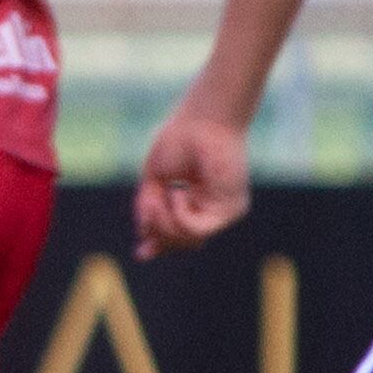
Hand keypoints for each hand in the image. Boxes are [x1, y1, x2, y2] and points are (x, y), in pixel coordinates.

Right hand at [133, 99, 250, 259]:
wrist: (203, 120)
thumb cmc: (179, 140)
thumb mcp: (154, 180)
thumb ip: (149, 209)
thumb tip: (143, 236)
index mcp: (195, 201)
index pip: (177, 234)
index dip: (158, 244)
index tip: (140, 252)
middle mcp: (211, 209)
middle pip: (180, 242)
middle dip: (157, 231)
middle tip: (148, 207)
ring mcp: (222, 211)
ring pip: (187, 240)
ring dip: (165, 222)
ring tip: (163, 194)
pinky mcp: (231, 210)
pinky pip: (197, 229)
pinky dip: (180, 215)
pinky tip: (178, 192)